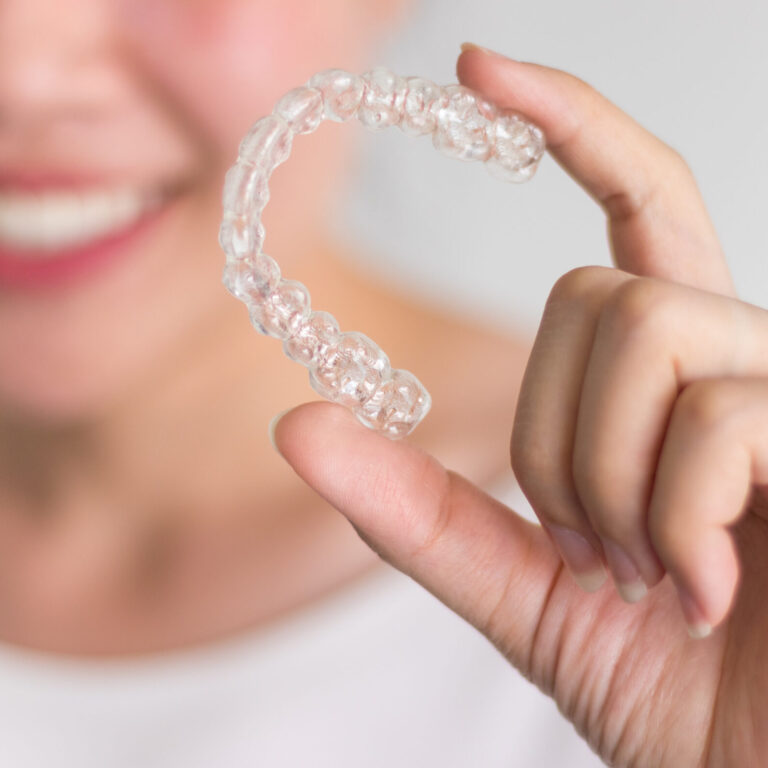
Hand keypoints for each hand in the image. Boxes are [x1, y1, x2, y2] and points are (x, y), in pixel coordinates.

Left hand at [270, 48, 767, 765]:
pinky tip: (707, 587)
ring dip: (613, 476)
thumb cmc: (672, 691)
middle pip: (603, 294)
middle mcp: (746, 362)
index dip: (571, 124)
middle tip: (600, 549)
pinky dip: (676, 510)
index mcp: (678, 384)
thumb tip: (299, 424)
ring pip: (653, 331)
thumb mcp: (524, 591)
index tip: (483, 67)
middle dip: (561, 436)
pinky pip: (723, 411)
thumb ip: (420, 513)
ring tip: (658, 573)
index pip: (634, 209)